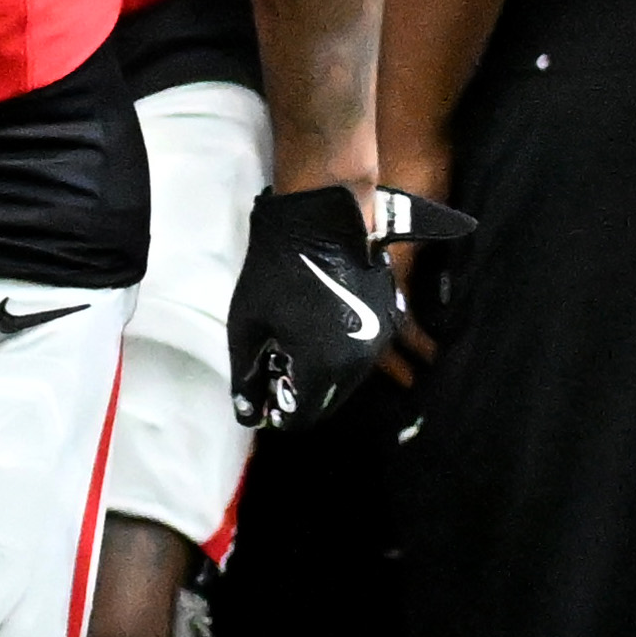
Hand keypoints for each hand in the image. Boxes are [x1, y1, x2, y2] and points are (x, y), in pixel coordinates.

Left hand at [233, 184, 464, 430]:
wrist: (321, 218)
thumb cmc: (277, 269)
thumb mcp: (246, 325)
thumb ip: (246, 376)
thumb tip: (249, 414)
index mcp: (323, 367)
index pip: (302, 418)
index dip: (279, 412)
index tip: (263, 391)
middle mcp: (358, 363)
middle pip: (327, 403)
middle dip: (300, 393)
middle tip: (275, 365)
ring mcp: (378, 341)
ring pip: (347, 381)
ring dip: (321, 375)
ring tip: (295, 343)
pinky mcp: (389, 319)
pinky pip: (362, 355)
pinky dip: (341, 354)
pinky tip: (319, 328)